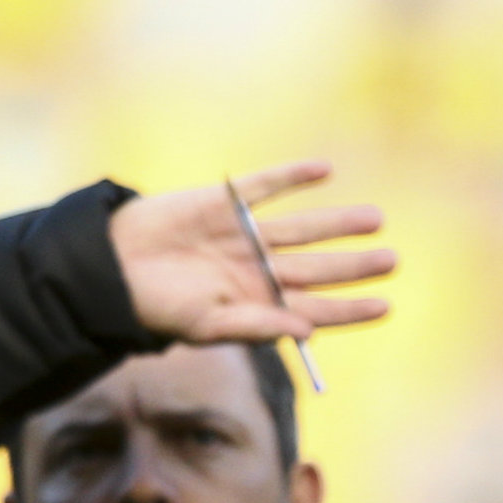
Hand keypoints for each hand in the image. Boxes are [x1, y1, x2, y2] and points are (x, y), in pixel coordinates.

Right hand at [104, 160, 395, 344]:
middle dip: (354, 266)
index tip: (384, 307)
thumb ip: (259, 326)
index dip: (350, 308)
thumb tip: (309, 331)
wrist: (110, 269)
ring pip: (302, 228)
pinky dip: (293, 177)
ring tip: (376, 220)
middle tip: (391, 261)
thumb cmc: (158, 307)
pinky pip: (265, 187)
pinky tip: (324, 170)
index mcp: (260, 303)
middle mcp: (259, 269)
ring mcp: (245, 235)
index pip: (316, 307)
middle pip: (317, 267)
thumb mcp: (209, 325)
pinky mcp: (224, 203)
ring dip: (338, 223)